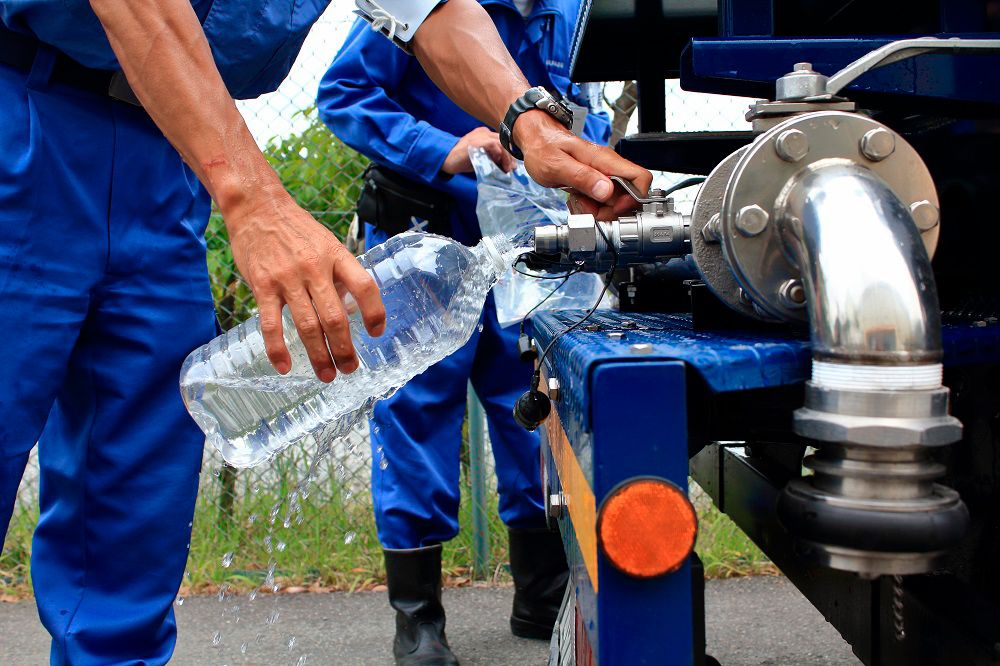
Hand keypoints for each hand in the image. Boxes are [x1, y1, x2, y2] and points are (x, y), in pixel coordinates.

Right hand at [226, 187, 385, 382]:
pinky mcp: (262, 286)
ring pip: (307, 326)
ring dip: (319, 355)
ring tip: (327, 375)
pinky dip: (278, 349)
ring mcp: (287, 278)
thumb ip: (340, 274)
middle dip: (345, 349)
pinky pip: (270, 324)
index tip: (376, 333)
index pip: (364, 286)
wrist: (257, 208)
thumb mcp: (327, 244)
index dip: (374, 312)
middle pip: (335, 316)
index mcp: (336, 255)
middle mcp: (315, 267)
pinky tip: (285, 367)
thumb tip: (353, 311)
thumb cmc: (296, 230)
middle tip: (350, 369)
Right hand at [442, 126, 516, 174]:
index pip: (503, 141)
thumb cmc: (463, 160)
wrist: (446, 159)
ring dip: (505, 157)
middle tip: (511, 169)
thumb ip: (493, 159)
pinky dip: (497, 153)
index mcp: (485, 134)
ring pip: (500, 142)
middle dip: (510, 156)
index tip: (513, 165)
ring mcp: (479, 136)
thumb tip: (508, 167)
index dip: (510, 154)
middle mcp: (484, 132)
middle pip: (504, 141)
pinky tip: (497, 161)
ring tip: (506, 169)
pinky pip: (491, 144)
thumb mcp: (482, 158)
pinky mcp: (475, 141)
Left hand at [513, 111, 651, 219]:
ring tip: (579, 204)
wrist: (536, 139)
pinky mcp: (596, 181)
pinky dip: (592, 206)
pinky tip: (578, 201)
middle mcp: (608, 166)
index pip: (640, 178)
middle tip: (590, 210)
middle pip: (629, 196)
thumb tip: (606, 191)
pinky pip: (603, 199)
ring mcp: (603, 174)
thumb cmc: (544, 147)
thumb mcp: (557, 165)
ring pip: (615, 201)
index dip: (633, 199)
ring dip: (599, 210)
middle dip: (611, 210)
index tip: (613, 209)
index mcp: (604, 160)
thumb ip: (582, 177)